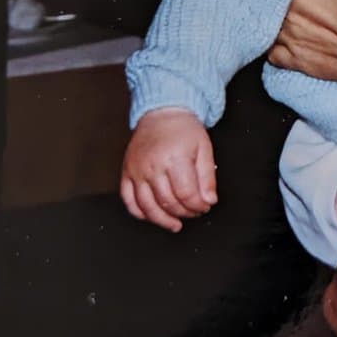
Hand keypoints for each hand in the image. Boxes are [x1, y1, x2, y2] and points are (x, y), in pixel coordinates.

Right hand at [119, 108, 217, 231]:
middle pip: (168, 202)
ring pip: (147, 206)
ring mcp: (137, 171)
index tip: (205, 206)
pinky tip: (153, 216)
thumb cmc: (183, 129)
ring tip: (175, 223)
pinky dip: (140, 213)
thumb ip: (208, 176)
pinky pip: (129, 201)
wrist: (161, 113)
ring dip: (163, 220)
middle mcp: (153, 166)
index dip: (198, 205)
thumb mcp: (204, 147)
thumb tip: (209, 200)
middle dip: (184, 212)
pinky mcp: (126, 173)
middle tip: (193, 212)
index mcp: (175, 158)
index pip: (186, 194)